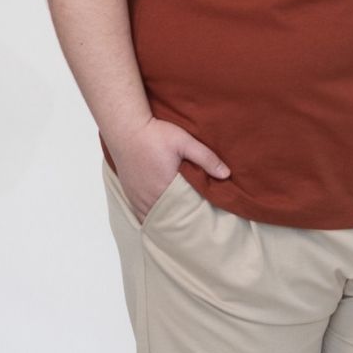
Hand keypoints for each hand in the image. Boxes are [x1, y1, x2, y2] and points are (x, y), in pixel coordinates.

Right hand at [110, 116, 229, 223]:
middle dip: (181, 222)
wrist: (126, 128)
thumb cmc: (155, 134)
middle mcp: (149, 197)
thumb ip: (206, 158)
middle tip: (195, 224)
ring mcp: (137, 197)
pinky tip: (161, 218)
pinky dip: (151, 217)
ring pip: (154, 219)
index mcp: (165, 188)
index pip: (184, 212)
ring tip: (180, 224)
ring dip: (166, 220)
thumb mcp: (184, 142)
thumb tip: (226, 174)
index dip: (194, 217)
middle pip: (168, 219)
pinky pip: (140, 214)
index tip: (204, 219)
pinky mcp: (129, 193)